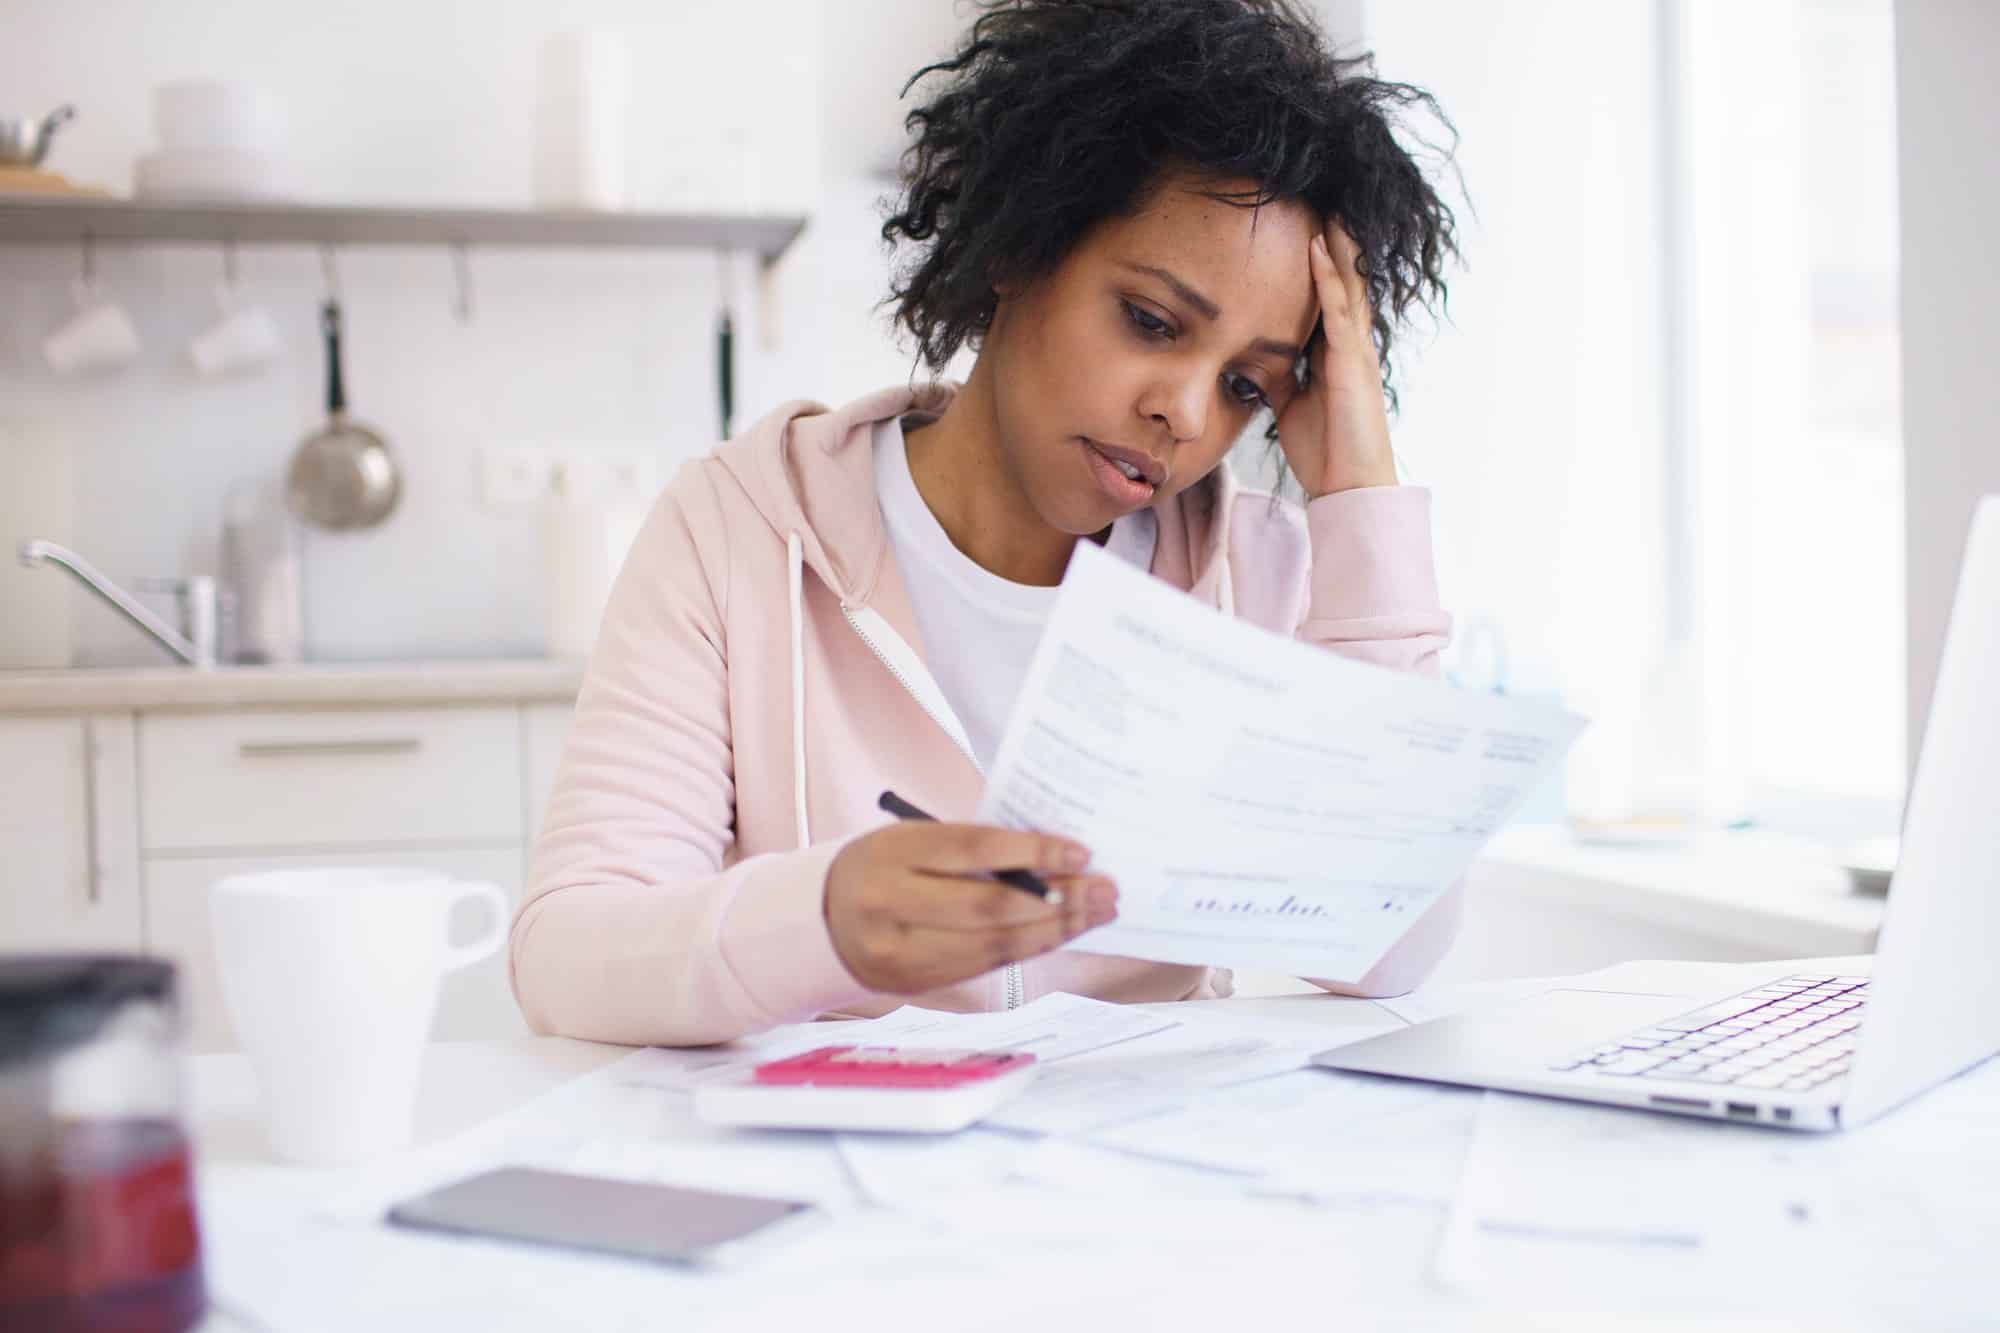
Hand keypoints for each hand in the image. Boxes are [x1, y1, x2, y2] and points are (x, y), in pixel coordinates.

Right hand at [825, 822, 1117, 993]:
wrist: (821, 918)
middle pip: (988, 907)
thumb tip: (1054, 858)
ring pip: (992, 945)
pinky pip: (984, 967)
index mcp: (891, 853)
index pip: (972, 850)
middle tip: (1104, 890)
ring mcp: (901, 951)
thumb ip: (974, 848)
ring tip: (1097, 912)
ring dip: (1055, 930)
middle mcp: (890, 904)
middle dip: (1058, 900)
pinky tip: (1060, 933)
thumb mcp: (915, 839)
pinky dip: (1029, 948)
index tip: (1081, 851)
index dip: (1032, 851)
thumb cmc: (885, 866)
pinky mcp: (915, 982)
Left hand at [1273, 219, 1397, 497]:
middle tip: (1321, 201)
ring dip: (1336, 246)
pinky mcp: (1352, 363)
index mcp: (1334, 353)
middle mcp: (1349, 345)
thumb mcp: (1290, 403)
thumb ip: (1279, 376)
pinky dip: (1328, 279)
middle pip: (1343, 281)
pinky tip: (1318, 250)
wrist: (1347, 486)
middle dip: (1334, 243)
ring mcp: (1354, 351)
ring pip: (1347, 286)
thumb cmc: (1324, 448)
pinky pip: (1340, 311)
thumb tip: (1253, 359)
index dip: (1318, 263)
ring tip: (1325, 208)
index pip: (1327, 297)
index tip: (1302, 228)